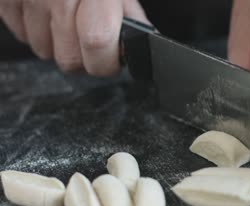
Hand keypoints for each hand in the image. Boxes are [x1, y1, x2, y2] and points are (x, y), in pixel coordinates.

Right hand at [0, 0, 150, 75]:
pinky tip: (46, 10)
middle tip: (88, 37)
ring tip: (66, 16)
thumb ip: (129, 13)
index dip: (106, 60)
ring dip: (57, 43)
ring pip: (44, 51)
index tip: (111, 59)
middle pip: (69, 58)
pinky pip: (22, 35)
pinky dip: (36, 29)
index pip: (98, 41)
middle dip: (83, 57)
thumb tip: (136, 42)